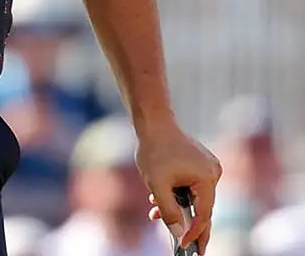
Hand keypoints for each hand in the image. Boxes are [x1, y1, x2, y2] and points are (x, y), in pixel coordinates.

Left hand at [140, 122, 222, 253]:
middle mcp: (213, 174)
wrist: (153, 123)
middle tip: (190, 250)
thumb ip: (168, 211)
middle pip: (203, 208)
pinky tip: (156, 199)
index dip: (194, 233)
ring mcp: (209, 168)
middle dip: (191, 228)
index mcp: (207, 179)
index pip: (204, 214)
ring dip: (177, 207)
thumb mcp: (156, 184)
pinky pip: (192, 187)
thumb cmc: (153, 151)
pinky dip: (177, 195)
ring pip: (195, 197)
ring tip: (154, 215)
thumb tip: (179, 234)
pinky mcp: (202, 165)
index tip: (186, 248)